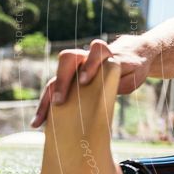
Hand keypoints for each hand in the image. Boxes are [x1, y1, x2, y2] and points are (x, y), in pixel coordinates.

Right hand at [31, 37, 152, 127]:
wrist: (130, 57)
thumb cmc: (132, 67)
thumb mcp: (134, 75)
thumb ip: (122, 81)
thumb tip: (108, 93)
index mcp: (104, 53)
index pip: (96, 51)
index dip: (90, 64)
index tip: (84, 81)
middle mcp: (85, 58)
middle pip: (68, 59)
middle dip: (62, 80)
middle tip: (60, 101)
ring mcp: (74, 70)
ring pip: (56, 77)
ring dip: (47, 98)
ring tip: (40, 120)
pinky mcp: (69, 81)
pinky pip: (53, 91)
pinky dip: (46, 106)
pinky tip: (39, 123)